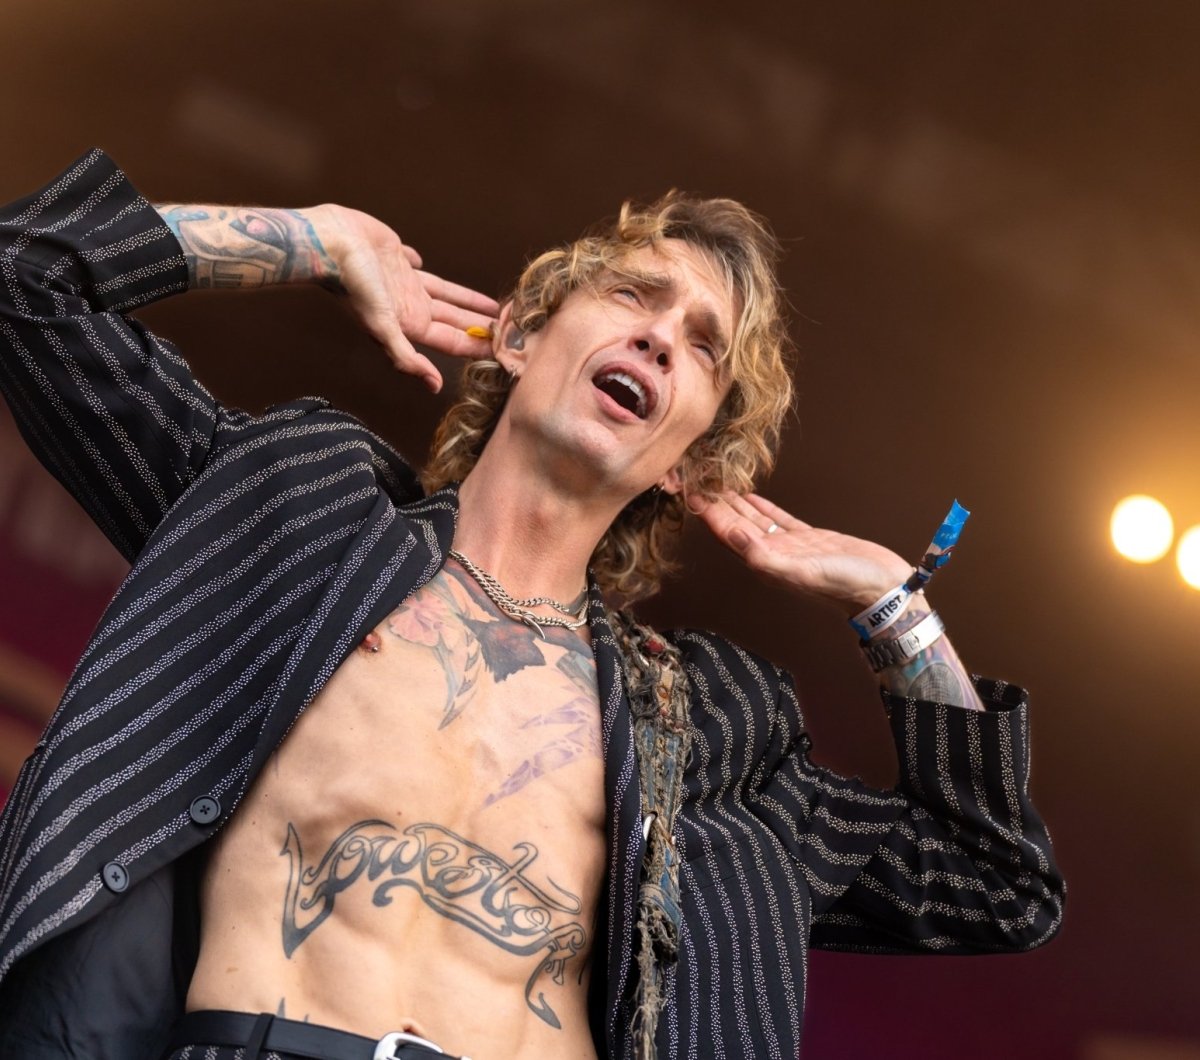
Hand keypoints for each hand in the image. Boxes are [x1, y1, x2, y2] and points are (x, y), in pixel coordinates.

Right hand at [314, 204, 499, 391]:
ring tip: (492, 306)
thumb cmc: (354, 285)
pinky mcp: (395, 257)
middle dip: (480, 326)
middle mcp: (408, 307)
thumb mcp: (383, 326)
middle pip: (454, 320)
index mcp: (409, 324)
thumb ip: (407, 357)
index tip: (504, 349)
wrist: (328, 244)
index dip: (478, 345)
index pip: (453, 341)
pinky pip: (416, 265)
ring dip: (466, 301)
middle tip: (510, 329)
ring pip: (445, 295)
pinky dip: (425, 267)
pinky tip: (429, 265)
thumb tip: (434, 386)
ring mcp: (402, 282)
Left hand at [688, 491, 911, 613]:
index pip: (727, 533)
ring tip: (714, 482)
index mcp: (765, 562)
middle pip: (734, 524)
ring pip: (753, 519)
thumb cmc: (846, 585)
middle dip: (713, 503)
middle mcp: (772, 554)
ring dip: (733, 502)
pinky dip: (761, 505)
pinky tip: (749, 494)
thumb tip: (732, 535)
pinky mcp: (808, 538)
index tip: (688, 489)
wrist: (882, 590)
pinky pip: (777, 518)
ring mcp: (790, 546)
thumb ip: (765, 558)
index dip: (706, 512)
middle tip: (693, 478)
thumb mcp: (802, 572)